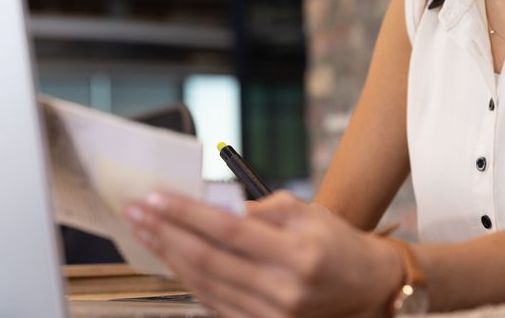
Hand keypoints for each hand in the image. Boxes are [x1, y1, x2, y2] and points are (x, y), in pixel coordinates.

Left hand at [125, 190, 403, 317]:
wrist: (367, 289)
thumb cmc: (335, 243)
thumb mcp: (305, 212)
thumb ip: (257, 210)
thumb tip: (208, 204)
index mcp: (298, 253)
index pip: (228, 230)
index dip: (186, 213)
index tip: (156, 197)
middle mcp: (283, 289)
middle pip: (208, 260)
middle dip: (166, 233)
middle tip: (137, 212)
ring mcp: (272, 315)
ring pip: (205, 285)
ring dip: (169, 256)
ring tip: (146, 231)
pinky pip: (214, 303)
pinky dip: (188, 280)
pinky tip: (171, 258)